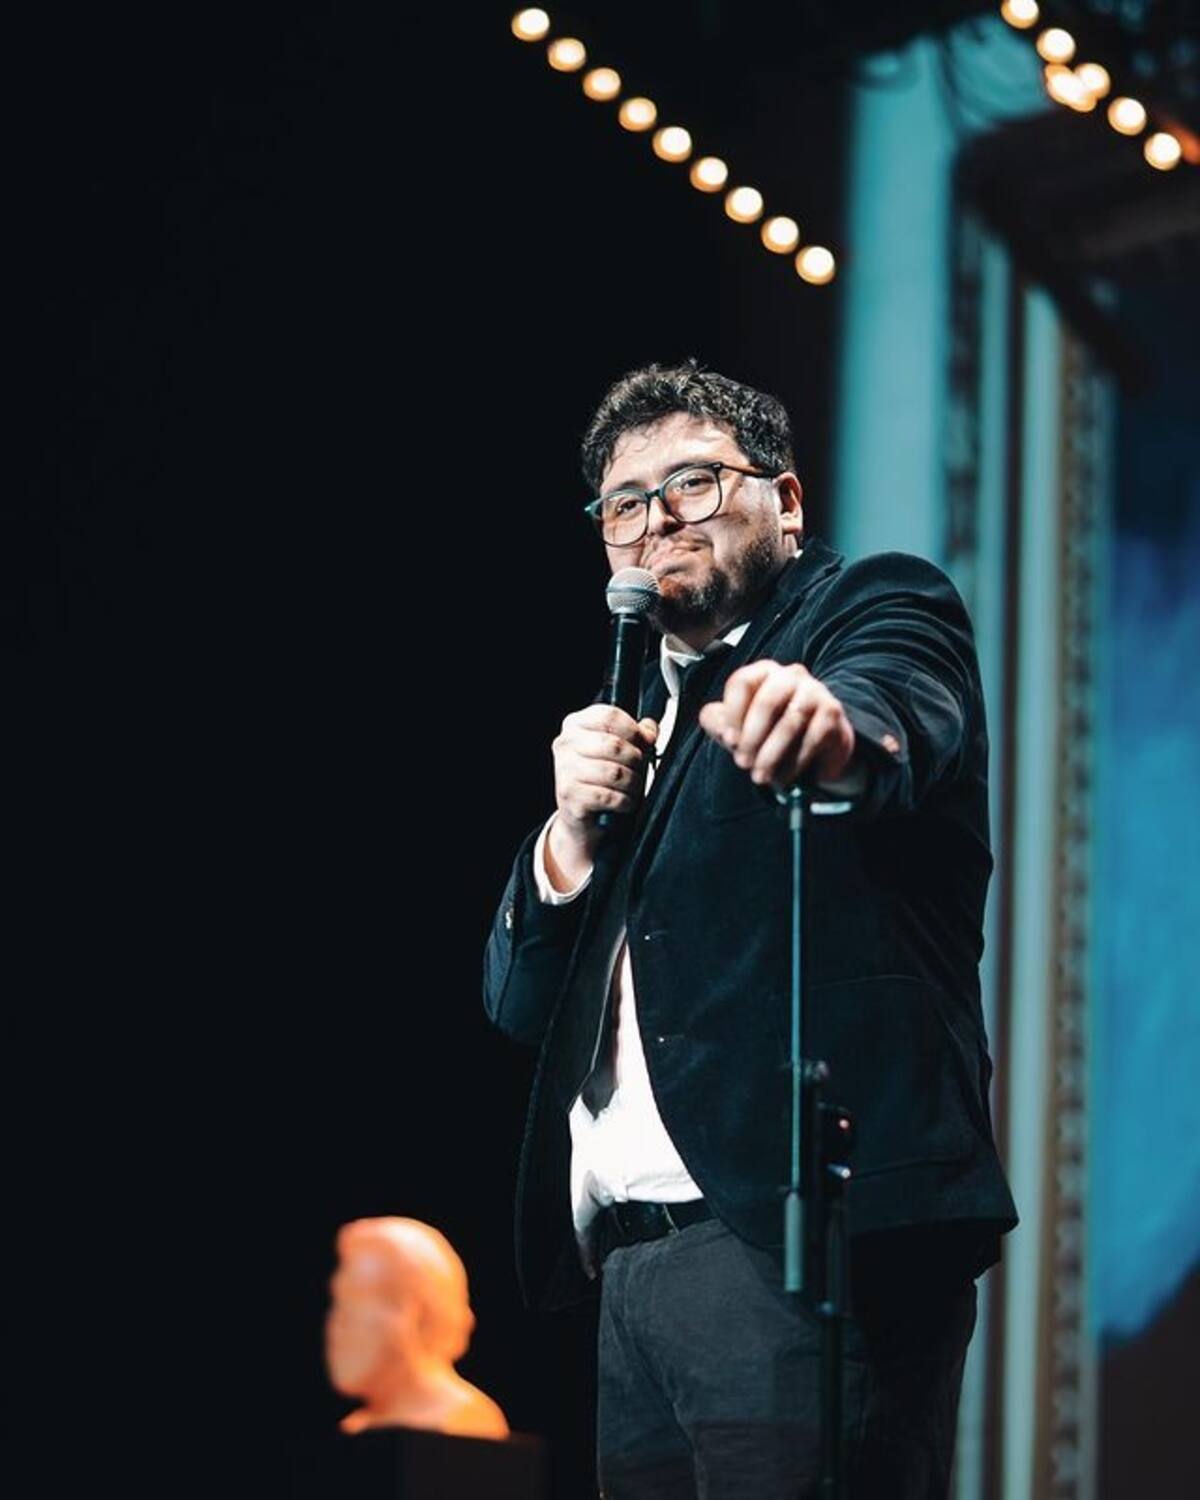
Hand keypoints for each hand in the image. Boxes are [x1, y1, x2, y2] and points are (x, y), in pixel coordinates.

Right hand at [546, 706, 658, 887]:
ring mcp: (564, 770)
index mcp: (575, 725)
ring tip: (631, 788)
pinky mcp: (570, 796)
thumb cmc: (600, 779)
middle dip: (635, 760)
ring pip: (615, 773)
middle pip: (614, 745)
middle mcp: (565, 744)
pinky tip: (623, 802)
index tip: (644, 741)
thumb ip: (636, 734)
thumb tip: (649, 729)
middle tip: (637, 769)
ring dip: (633, 784)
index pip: (609, 715)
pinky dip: (625, 802)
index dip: (634, 729)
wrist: (580, 816)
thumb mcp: (617, 751)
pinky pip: (610, 797)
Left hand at [698, 660, 854, 791]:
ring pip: (789, 723)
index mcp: (763, 672)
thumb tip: (721, 728)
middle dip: (751, 738)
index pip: (742, 682)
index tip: (729, 740)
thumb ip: (718, 722)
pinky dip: (794, 763)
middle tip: (743, 763)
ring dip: (771, 755)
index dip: (732, 713)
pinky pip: (811, 739)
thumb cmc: (771, 731)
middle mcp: (790, 675)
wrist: (817, 747)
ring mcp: (815, 692)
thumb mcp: (738, 727)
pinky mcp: (832, 713)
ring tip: (760, 776)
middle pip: (766, 702)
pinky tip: (783, 778)